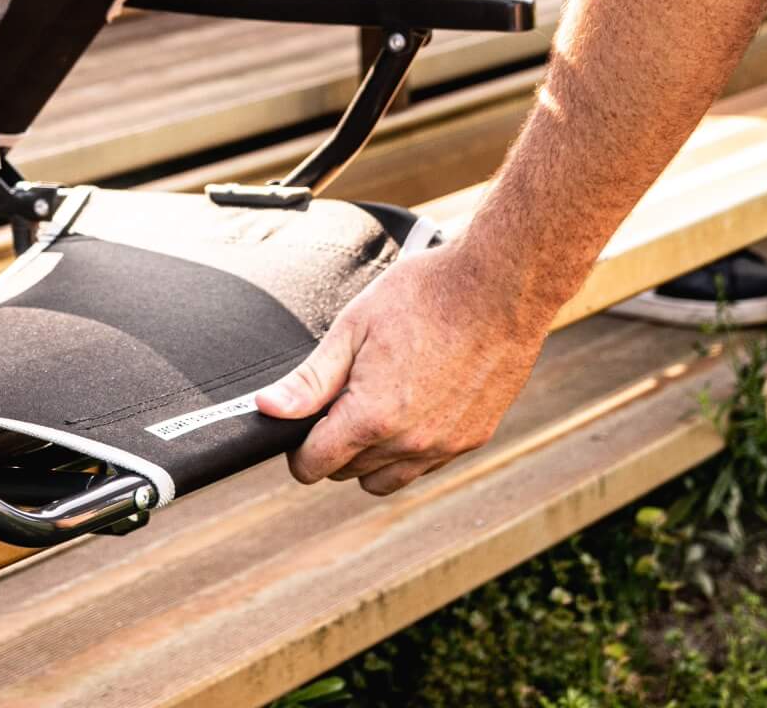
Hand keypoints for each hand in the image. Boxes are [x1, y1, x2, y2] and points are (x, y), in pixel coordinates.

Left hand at [254, 241, 549, 495]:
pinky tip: (411, 405)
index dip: (298, 448)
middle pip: (348, 472)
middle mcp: (410, 443)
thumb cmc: (425, 296)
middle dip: (334, 443)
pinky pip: (425, 466)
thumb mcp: (354, 327)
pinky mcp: (472, 440)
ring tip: (375, 402)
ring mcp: (445, 446)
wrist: (498, 289)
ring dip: (370, 455)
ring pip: (386, 478)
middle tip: (341, 395)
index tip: (300, 424)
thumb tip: (268, 409)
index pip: (315, 465)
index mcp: (373, 416)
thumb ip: (311, 379)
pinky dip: (408, 449)